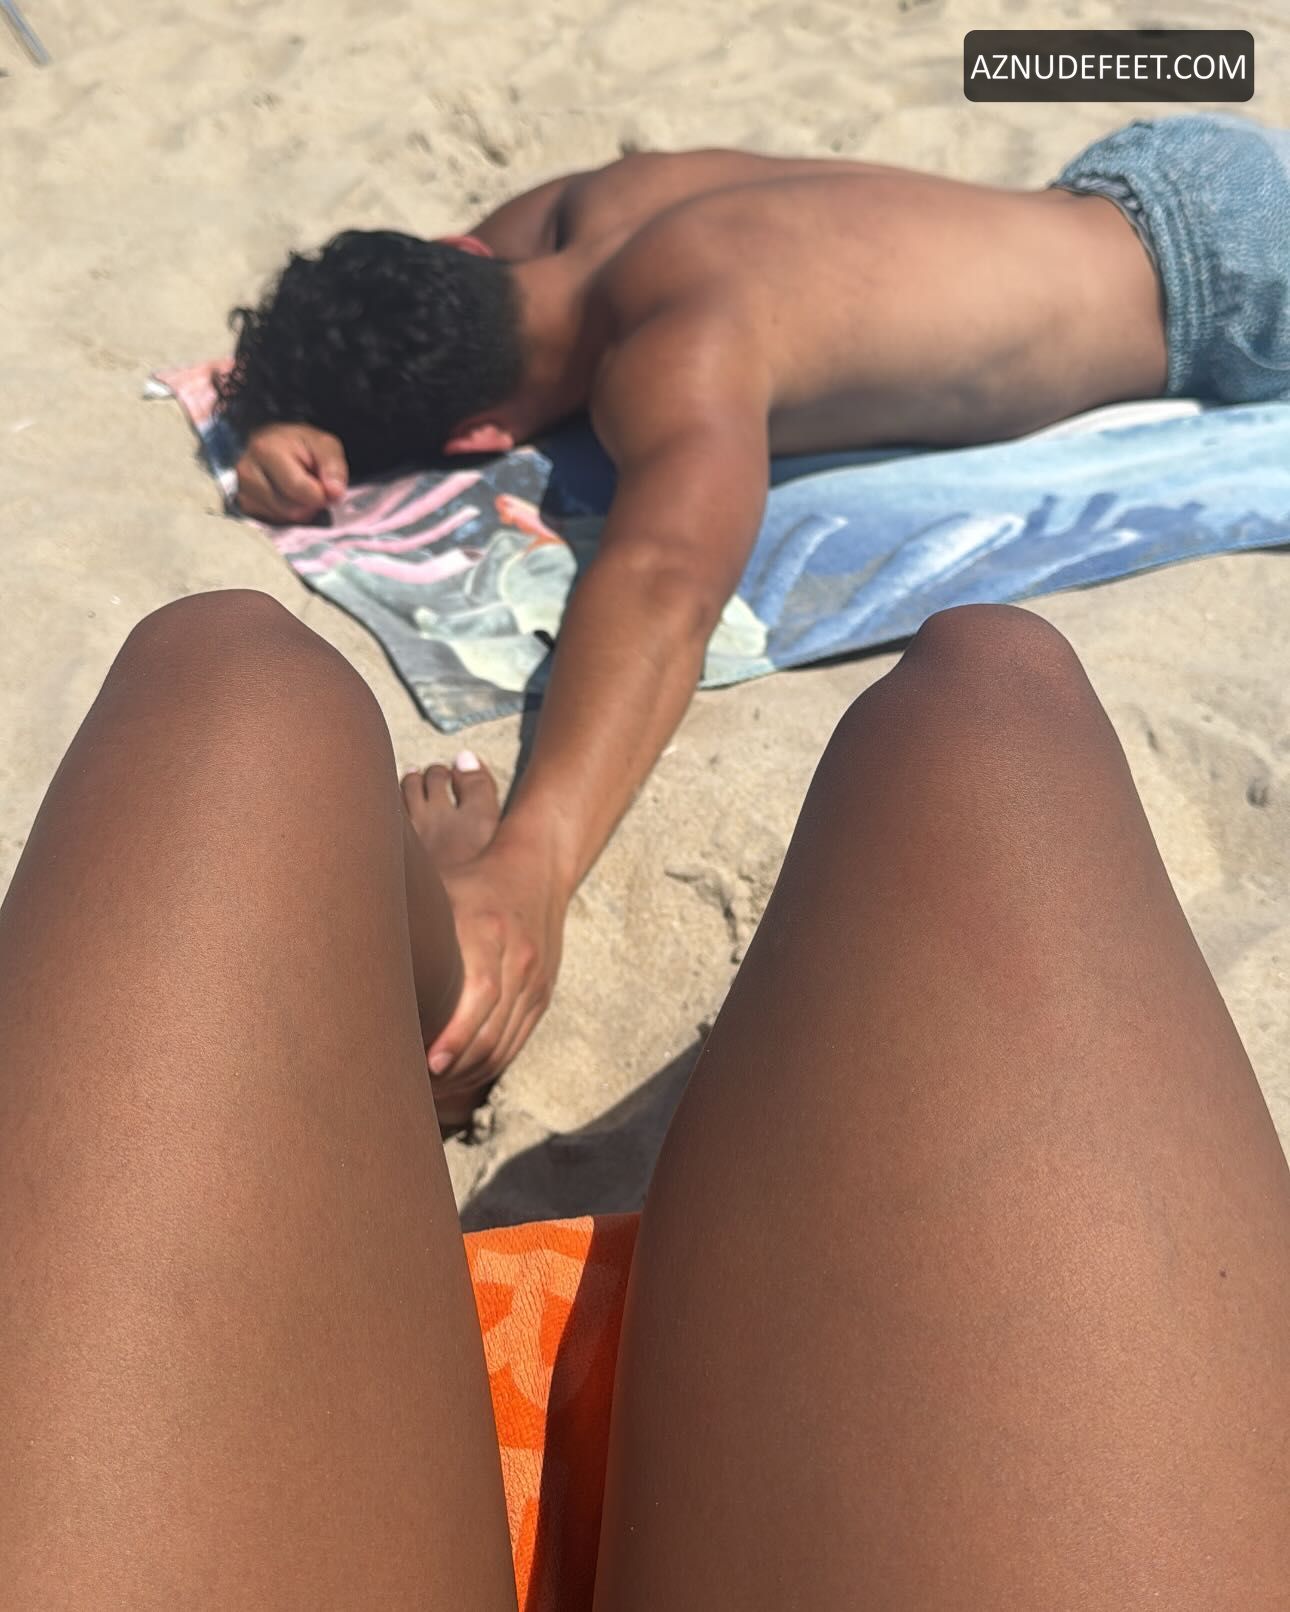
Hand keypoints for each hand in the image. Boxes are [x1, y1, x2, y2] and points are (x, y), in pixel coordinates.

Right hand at [235, 423, 347, 522]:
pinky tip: (286, 497)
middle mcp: (246, 472)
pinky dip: (287, 514)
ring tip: (298, 489)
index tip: (326, 486)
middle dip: (310, 503)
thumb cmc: (300, 444)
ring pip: (284, 519)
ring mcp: (242, 491)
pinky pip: (275, 523)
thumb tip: (335, 494)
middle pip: (292, 509)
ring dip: (300, 510)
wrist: (272, 443)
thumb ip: (333, 467)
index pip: (299, 489)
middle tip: (312, 486)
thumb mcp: (324, 445)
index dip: (321, 494)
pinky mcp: (244, 506)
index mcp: (266, 450)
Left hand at [428, 837, 567, 1098]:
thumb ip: (408, 923)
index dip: (454, 1035)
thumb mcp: (441, 891)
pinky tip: (458, 1076)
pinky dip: (487, 1066)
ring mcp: (535, 981)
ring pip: (504, 1045)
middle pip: (491, 1029)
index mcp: (489, 930)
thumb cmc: (471, 882)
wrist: (537, 870)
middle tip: (414, 1088)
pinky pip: (516, 1042)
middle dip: (454, 1067)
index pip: (479, 994)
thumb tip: (350, 952)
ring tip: (430, 1091)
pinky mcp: (542, 996)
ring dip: (468, 1075)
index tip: (424, 1063)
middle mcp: (518, 958)